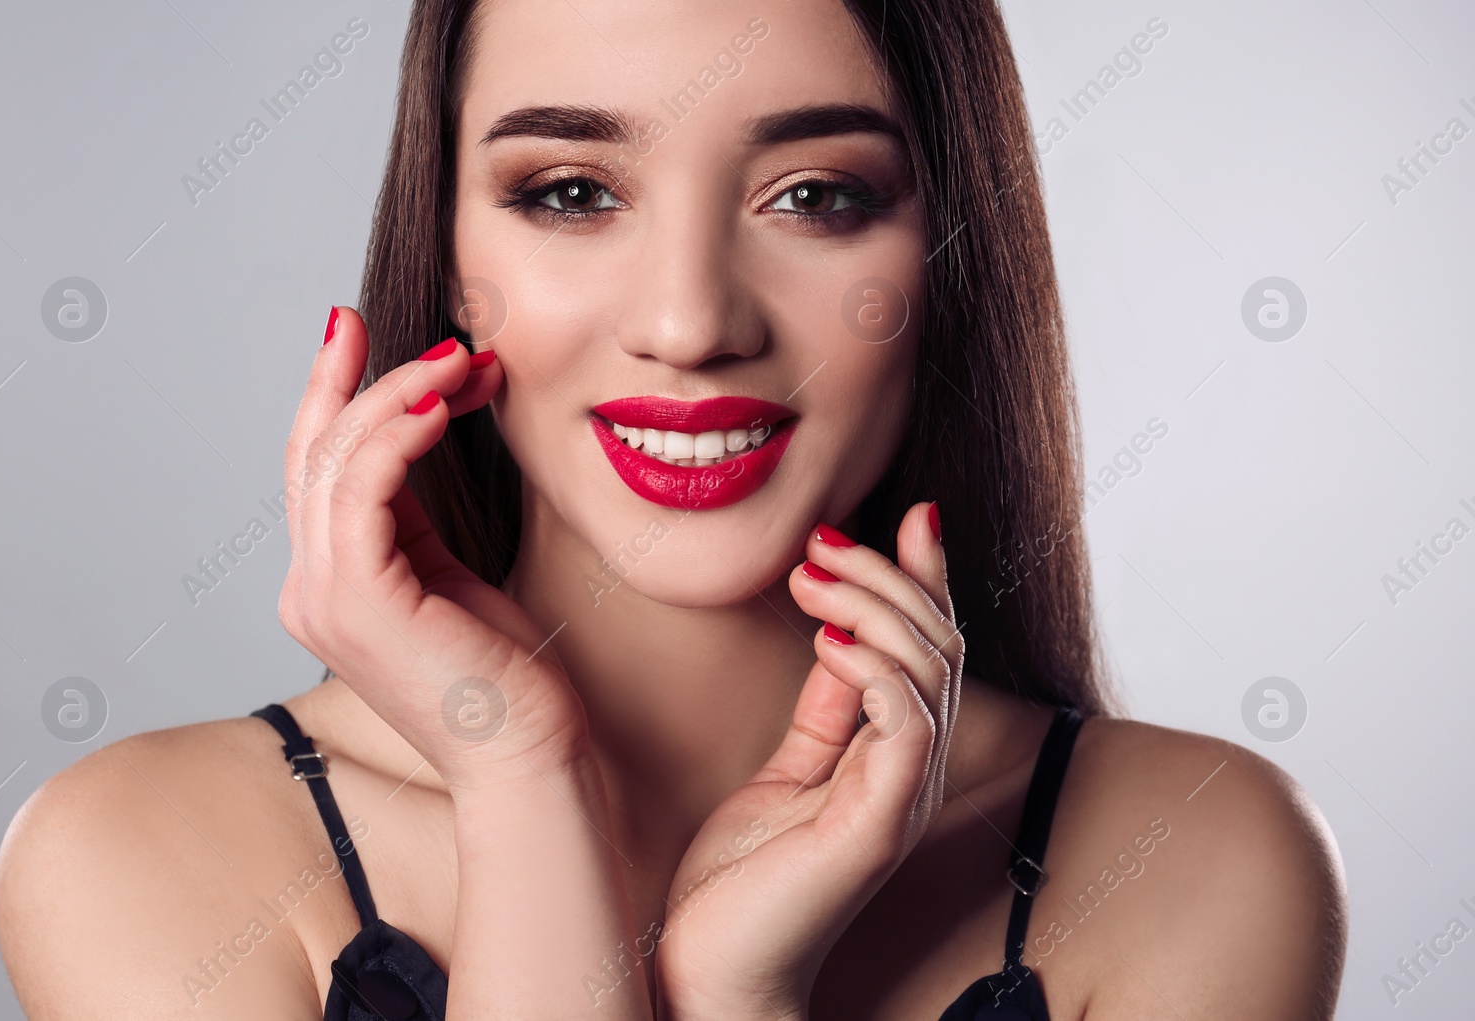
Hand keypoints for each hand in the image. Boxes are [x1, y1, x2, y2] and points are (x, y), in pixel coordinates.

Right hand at [278, 307, 589, 790]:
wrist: (531, 757)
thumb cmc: (506, 678)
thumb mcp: (453, 575)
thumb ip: (417, 517)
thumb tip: (420, 427)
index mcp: (329, 587)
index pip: (315, 470)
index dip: (335, 394)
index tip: (362, 330)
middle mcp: (310, 592)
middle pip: (313, 453)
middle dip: (360, 376)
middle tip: (426, 330)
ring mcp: (325, 599)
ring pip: (336, 459)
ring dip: (401, 393)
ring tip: (464, 361)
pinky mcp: (358, 602)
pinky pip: (363, 487)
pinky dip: (401, 434)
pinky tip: (446, 404)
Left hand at [653, 503, 962, 1019]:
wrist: (712, 972)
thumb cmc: (742, 880)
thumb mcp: (786, 767)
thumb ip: (824, 705)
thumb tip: (838, 628)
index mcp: (894, 754)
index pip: (935, 646)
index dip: (930, 575)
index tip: (909, 510)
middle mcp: (912, 771)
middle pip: (942, 645)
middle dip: (890, 577)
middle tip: (820, 546)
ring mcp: (900, 798)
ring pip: (932, 670)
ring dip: (874, 606)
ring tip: (810, 579)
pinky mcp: (874, 824)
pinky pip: (905, 724)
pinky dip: (873, 667)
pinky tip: (824, 641)